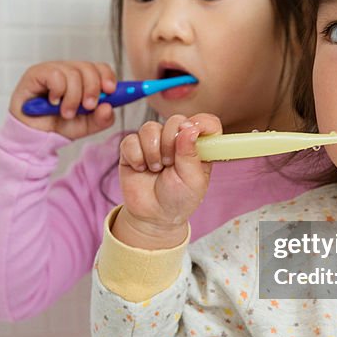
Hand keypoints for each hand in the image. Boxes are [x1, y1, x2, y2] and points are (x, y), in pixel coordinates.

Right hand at [8, 61, 117, 139]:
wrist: (35, 136)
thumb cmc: (59, 126)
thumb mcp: (86, 126)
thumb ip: (102, 119)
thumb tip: (109, 107)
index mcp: (83, 79)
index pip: (100, 68)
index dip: (108, 77)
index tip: (111, 91)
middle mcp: (68, 71)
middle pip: (88, 68)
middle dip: (92, 89)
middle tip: (88, 107)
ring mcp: (52, 70)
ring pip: (73, 73)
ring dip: (73, 97)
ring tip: (66, 113)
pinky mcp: (36, 73)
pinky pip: (55, 75)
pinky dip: (58, 92)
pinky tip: (52, 102)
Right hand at [113, 113, 220, 249]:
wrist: (153, 216)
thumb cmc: (178, 199)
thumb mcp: (192, 181)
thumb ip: (191, 154)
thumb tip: (190, 128)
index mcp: (198, 146)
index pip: (205, 122)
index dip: (201, 123)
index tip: (193, 134)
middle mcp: (176, 139)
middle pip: (175, 120)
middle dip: (171, 143)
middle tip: (170, 164)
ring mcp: (154, 142)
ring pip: (150, 128)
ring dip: (152, 151)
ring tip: (156, 169)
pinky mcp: (133, 147)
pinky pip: (130, 140)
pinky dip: (136, 156)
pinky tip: (141, 169)